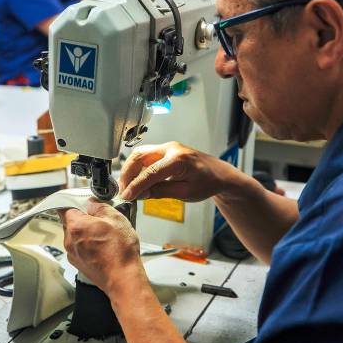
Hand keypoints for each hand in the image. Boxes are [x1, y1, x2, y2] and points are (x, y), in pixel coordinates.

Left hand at [61, 200, 144, 294]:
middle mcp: (69, 240)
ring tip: (105, 235)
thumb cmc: (120, 251)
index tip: (85, 204)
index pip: (65, 207)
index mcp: (75, 226)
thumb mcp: (115, 218)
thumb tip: (92, 203)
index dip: (75, 203)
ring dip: (87, 232)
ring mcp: (73, 254)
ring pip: (76, 236)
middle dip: (84, 218)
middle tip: (101, 220)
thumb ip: (99, 206)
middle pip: (71, 222)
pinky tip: (104, 247)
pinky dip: (88, 245)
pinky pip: (80, 248)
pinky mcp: (79, 264)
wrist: (123, 278)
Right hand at [119, 141, 243, 201]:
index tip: (127, 196)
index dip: (136, 185)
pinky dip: (138, 168)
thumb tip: (141, 194)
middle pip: (139, 156)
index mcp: (178, 159)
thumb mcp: (185, 192)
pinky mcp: (165, 150)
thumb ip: (161, 192)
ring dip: (131, 169)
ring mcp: (168, 147)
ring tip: (128, 187)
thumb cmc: (207, 183)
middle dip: (127, 173)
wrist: (219, 174)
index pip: (150, 172)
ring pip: (140, 154)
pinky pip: (146, 156)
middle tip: (123, 190)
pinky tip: (137, 181)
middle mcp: (171, 148)